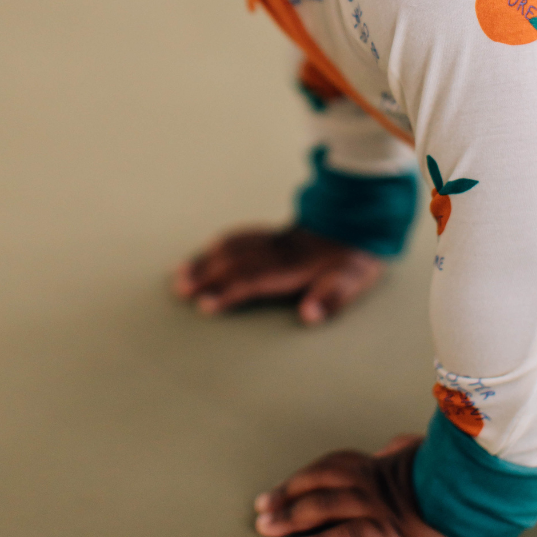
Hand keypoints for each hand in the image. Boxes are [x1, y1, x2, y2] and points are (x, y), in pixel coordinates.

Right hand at [172, 225, 381, 323]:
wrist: (357, 222)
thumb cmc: (352, 260)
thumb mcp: (353, 280)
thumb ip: (332, 298)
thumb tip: (308, 315)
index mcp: (294, 266)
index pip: (253, 280)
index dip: (228, 292)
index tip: (204, 306)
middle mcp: (277, 250)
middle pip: (234, 262)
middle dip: (204, 276)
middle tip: (178, 291)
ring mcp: (272, 239)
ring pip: (232, 247)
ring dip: (205, 261)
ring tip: (179, 275)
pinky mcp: (272, 234)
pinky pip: (240, 237)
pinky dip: (219, 244)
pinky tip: (205, 252)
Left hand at [254, 435, 483, 536]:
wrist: (476, 491)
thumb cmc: (453, 473)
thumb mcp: (425, 453)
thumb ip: (402, 449)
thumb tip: (390, 447)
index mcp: (378, 465)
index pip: (329, 467)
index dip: (302, 477)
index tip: (281, 488)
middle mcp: (369, 483)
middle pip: (316, 484)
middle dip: (285, 495)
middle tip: (261, 507)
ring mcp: (375, 507)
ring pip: (321, 508)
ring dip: (290, 518)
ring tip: (267, 528)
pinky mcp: (386, 533)